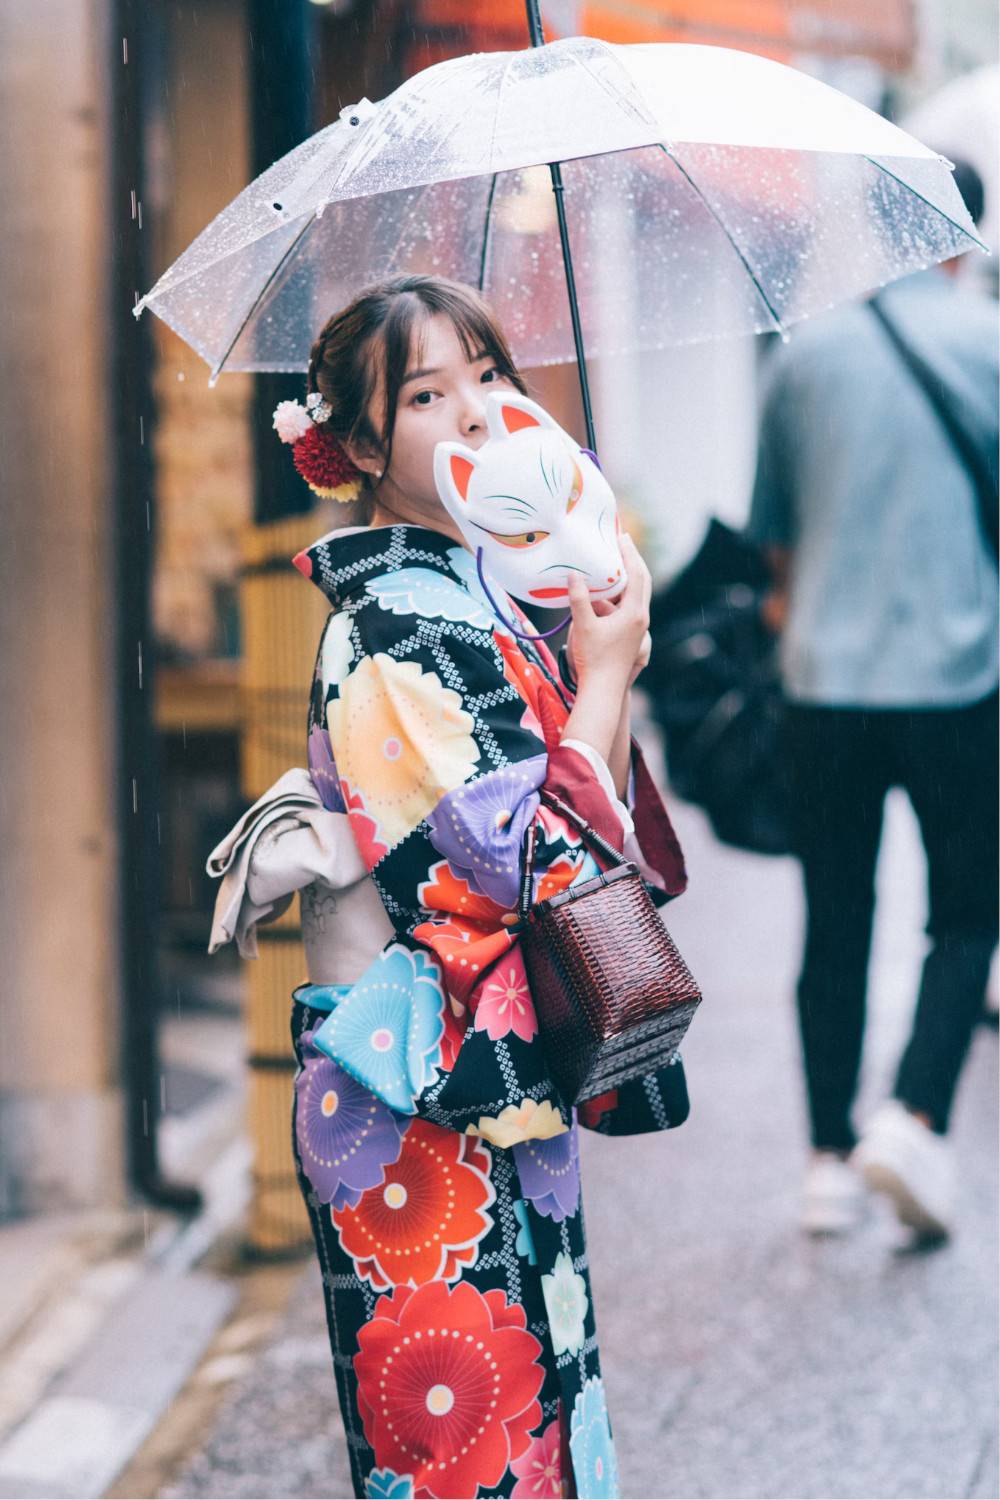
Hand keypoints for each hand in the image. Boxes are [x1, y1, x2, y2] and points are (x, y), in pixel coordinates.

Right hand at [565, 535, 650, 694]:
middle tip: (622, 542)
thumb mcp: (583, 626)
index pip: (637, 574)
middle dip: (633, 560)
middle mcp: (641, 617)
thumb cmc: (594, 659)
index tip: (621, 536)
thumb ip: (578, 599)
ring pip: (638, 593)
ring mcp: (638, 627)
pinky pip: (631, 605)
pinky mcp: (632, 634)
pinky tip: (609, 589)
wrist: (603, 689)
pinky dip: (623, 592)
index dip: (629, 553)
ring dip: (629, 575)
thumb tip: (573, 574)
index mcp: (634, 613)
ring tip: (615, 561)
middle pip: (643, 581)